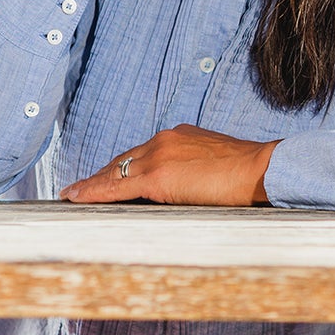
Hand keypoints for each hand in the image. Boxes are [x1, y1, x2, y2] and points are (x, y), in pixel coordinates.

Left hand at [59, 125, 279, 205]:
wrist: (261, 170)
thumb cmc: (249, 174)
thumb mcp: (216, 166)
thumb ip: (195, 173)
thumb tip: (186, 190)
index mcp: (180, 136)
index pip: (142, 153)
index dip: (122, 167)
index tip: (108, 175)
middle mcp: (165, 140)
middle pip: (123, 160)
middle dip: (102, 175)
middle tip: (81, 188)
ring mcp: (159, 155)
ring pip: (115, 172)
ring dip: (93, 184)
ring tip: (73, 195)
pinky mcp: (157, 175)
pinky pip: (116, 186)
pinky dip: (93, 191)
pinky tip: (76, 197)